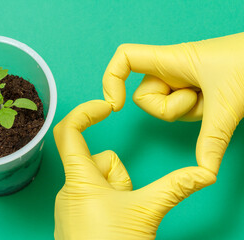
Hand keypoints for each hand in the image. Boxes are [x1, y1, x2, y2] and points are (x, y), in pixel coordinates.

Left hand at [53, 100, 215, 239]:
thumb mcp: (146, 211)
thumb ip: (174, 187)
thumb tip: (204, 171)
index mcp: (80, 180)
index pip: (69, 132)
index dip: (84, 112)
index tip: (105, 107)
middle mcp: (69, 190)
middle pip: (98, 161)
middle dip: (119, 175)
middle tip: (125, 200)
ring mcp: (70, 205)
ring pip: (99, 180)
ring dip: (115, 192)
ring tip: (120, 217)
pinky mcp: (74, 218)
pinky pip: (94, 197)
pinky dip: (108, 203)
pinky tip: (113, 224)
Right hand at [103, 33, 243, 174]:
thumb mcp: (228, 103)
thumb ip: (211, 140)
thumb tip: (204, 173)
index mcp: (169, 59)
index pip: (125, 58)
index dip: (110, 79)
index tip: (115, 106)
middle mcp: (170, 70)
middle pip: (144, 98)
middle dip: (169, 109)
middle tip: (198, 98)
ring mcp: (181, 81)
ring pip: (164, 108)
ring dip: (189, 112)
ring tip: (212, 97)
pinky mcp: (192, 90)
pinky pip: (183, 111)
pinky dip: (199, 113)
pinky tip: (215, 101)